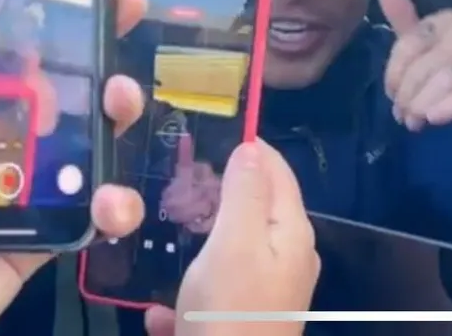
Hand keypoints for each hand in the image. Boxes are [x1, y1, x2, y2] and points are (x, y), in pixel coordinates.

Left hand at [0, 0, 148, 335]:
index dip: (13, 6)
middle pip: (44, 73)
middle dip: (88, 40)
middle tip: (118, 15)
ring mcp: (19, 181)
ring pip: (81, 131)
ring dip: (115, 106)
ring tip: (120, 101)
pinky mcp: (43, 230)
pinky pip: (90, 209)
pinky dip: (112, 203)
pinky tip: (108, 203)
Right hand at [145, 140, 319, 335]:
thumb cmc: (229, 314)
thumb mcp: (233, 243)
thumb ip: (244, 192)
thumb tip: (251, 146)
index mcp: (290, 231)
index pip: (276, 170)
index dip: (246, 147)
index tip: (202, 135)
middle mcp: (287, 258)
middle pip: (253, 208)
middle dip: (215, 195)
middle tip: (173, 187)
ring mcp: (268, 293)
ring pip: (229, 251)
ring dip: (197, 246)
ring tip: (161, 238)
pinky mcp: (246, 321)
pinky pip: (214, 295)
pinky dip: (189, 297)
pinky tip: (161, 313)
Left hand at [377, 0, 451, 136]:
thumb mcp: (425, 44)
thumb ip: (402, 15)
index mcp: (446, 19)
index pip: (409, 43)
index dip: (394, 73)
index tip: (391, 95)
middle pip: (425, 63)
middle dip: (407, 94)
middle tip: (402, 116)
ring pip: (445, 78)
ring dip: (423, 105)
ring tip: (414, 123)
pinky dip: (449, 107)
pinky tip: (434, 119)